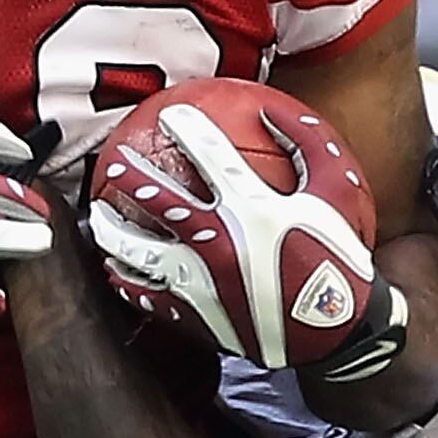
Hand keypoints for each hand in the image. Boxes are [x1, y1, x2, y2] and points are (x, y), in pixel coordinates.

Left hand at [91, 99, 381, 368]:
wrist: (338, 330)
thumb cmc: (340, 253)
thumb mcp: (337, 185)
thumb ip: (305, 138)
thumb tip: (268, 107)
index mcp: (252, 207)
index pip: (206, 154)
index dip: (183, 128)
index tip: (168, 115)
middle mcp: (219, 241)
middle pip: (158, 199)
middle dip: (130, 174)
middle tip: (115, 160)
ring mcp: (202, 282)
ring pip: (138, 252)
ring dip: (113, 231)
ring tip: (98, 219)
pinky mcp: (195, 317)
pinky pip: (148, 298)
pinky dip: (126, 283)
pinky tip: (115, 271)